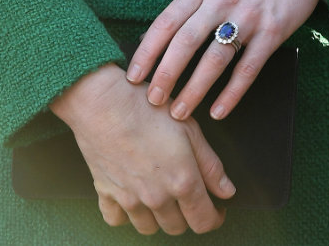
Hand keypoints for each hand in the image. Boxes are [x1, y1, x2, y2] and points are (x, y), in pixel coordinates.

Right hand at [50, 63, 234, 234]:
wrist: (102, 100)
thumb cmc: (145, 106)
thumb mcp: (188, 128)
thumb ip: (210, 165)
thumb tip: (226, 191)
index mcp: (182, 181)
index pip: (204, 221)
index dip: (215, 217)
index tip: (215, 209)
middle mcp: (156, 197)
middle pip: (177, 227)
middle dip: (187, 214)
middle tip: (186, 193)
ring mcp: (129, 199)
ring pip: (149, 228)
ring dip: (158, 216)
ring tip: (160, 192)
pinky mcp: (106, 193)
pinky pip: (117, 219)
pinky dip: (125, 213)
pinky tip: (132, 194)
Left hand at [126, 0, 319, 122]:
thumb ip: (191, 7)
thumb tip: (159, 44)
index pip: (167, 21)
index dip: (148, 51)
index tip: (134, 76)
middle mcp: (221, 0)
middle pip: (186, 42)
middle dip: (166, 74)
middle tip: (153, 100)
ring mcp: (247, 17)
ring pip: (214, 59)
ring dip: (194, 90)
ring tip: (179, 112)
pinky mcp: (271, 32)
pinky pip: (247, 69)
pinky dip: (231, 94)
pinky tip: (218, 112)